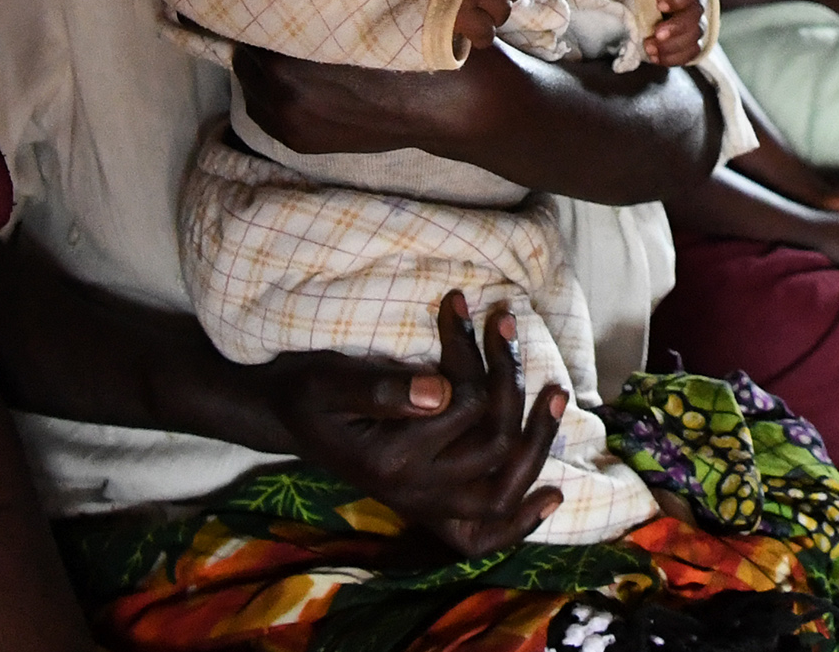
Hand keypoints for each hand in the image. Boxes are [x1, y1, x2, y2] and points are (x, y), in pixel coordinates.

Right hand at [264, 290, 565, 554]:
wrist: (282, 415)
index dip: (469, 353)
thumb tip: (440, 391)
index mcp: (389, 459)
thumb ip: (381, 388)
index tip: (459, 304)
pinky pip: (481, 535)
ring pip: (500, 491)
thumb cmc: (306, 390)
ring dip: (537, 442)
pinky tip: (551, 498)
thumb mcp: (330, 379)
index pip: (462, 407)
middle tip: (508, 327)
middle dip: (509, 383)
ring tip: (556, 392)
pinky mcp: (427, 504)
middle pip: (493, 446)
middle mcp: (411, 490)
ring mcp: (422, 503)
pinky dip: (518, 523)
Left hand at [644, 0, 706, 66]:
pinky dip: (673, 57)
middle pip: (694, 15)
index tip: (660, 5)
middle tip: (657, 34)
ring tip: (650, 48)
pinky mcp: (687, 42)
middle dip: (676, 28)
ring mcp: (692, 23)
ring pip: (694, 37)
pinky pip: (689, 53)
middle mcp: (692, 1)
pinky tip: (655, 57)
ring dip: (672, 46)